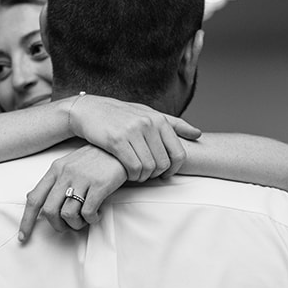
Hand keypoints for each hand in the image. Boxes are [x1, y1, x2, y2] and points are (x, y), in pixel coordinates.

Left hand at [19, 147, 129, 240]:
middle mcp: (65, 174)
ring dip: (76, 224)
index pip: (34, 199)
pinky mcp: (99, 185)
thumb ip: (53, 181)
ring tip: (85, 219)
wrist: (120, 149)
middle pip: (49, 211)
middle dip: (57, 225)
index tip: (24, 236)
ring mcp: (82, 179)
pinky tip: (97, 214)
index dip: (27, 220)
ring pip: (68, 214)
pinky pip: (88, 212)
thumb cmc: (95, 159)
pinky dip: (91, 219)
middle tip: (68, 226)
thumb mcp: (69, 164)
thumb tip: (31, 197)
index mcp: (55, 170)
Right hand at [66, 95, 200, 181]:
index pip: (179, 153)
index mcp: (159, 119)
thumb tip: (198, 134)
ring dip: (143, 177)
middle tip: (147, 174)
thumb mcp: (148, 114)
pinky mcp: (117, 141)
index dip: (174, 169)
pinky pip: (133, 168)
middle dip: (157, 174)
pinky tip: (127, 172)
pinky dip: (132, 175)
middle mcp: (149, 124)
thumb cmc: (121, 115)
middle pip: (163, 164)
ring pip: (149, 168)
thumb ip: (174, 125)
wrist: (89, 111)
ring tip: (137, 173)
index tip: (165, 173)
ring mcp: (133, 132)